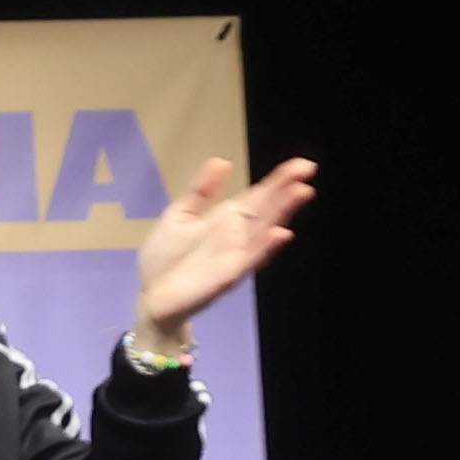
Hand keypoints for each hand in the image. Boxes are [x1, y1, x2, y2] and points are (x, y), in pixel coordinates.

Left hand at [133, 155, 316, 342]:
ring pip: (264, 231)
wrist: (151, 298)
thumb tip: (222, 161)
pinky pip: (250, 260)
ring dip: (283, 213)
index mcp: (228, 219)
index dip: (278, 180)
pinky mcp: (227, 276)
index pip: (258, 196)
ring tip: (301, 192)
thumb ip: (200, 191)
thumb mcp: (179, 215)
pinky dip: (265, 247)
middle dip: (286, 191)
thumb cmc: (166, 259)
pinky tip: (280, 233)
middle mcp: (238, 236)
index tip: (301, 164)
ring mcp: (236, 256)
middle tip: (307, 170)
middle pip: (267, 210)